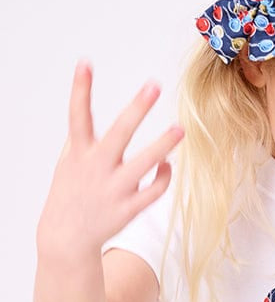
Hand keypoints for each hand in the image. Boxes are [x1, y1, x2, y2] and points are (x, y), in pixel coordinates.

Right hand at [36, 59, 184, 255]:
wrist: (66, 238)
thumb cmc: (70, 194)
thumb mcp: (68, 164)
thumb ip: (80, 139)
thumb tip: (84, 110)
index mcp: (80, 154)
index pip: (78, 116)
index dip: (80, 88)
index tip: (85, 62)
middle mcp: (96, 168)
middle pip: (119, 133)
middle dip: (136, 109)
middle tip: (154, 85)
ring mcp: (114, 189)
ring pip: (145, 163)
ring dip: (164, 145)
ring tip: (180, 128)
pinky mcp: (128, 209)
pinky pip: (154, 189)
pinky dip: (164, 175)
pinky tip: (167, 164)